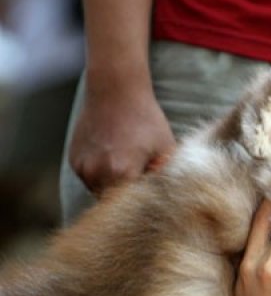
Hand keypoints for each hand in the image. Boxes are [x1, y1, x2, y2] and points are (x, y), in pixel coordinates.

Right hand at [69, 80, 174, 194]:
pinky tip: (114, 155)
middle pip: (116, 202)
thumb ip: (166, 178)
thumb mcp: (166, 149)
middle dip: (130, 195)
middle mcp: (96, 174)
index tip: (155, 194)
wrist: (115, 91)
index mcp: (121, 173)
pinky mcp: (74, 161)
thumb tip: (170, 198)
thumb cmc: (146, 119)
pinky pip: (91, 178)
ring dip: (115, 186)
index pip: (134, 204)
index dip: (146, 200)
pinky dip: (102, 174)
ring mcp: (83, 168)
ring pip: (101, 192)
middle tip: (144, 177)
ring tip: (129, 163)